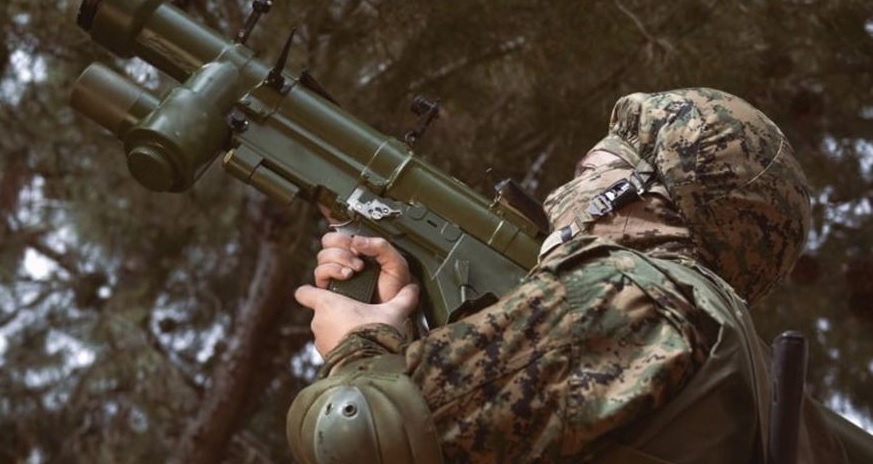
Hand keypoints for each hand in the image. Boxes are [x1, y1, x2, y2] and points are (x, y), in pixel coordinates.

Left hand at [295, 282, 419, 355]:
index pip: (304, 292)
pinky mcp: (326, 359)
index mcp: (328, 304)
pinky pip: (331, 349)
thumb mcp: (394, 312)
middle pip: (320, 312)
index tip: (321, 292)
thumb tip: (414, 288)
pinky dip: (341, 348)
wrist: (372, 366)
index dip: (310, 291)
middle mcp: (318, 322)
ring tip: (360, 335)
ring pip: (326, 332)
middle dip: (336, 314)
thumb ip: (403, 298)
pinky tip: (359, 350)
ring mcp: (320, 343)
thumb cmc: (378, 333)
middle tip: (357, 316)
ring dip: (339, 332)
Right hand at [314, 232, 411, 302]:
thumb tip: (357, 240)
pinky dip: (331, 270)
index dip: (345, 234)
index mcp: (361, 250)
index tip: (357, 243)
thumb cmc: (395, 290)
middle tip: (359, 258)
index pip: (342, 232)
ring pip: (323, 256)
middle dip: (342, 246)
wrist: (391, 311)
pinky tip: (346, 276)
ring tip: (356, 270)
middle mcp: (345, 259)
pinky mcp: (329, 288)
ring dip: (340, 259)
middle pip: (328, 240)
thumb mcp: (396, 263)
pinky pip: (319, 273)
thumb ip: (381, 246)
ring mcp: (336, 273)